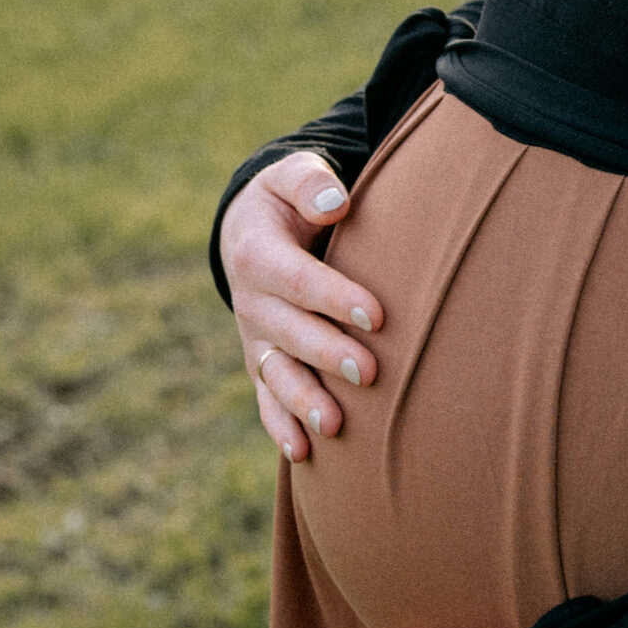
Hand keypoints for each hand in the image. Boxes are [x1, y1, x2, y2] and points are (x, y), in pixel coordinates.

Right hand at [219, 153, 381, 462]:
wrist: (250, 227)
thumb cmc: (288, 198)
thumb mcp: (291, 174)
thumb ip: (310, 183)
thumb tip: (335, 203)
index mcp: (257, 253)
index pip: (299, 280)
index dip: (336, 298)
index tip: (377, 315)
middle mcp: (250, 301)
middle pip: (290, 333)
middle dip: (329, 355)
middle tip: (371, 373)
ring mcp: (254, 337)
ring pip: (276, 374)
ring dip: (303, 401)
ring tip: (335, 425)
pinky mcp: (261, 360)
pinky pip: (265, 398)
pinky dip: (280, 426)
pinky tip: (303, 452)